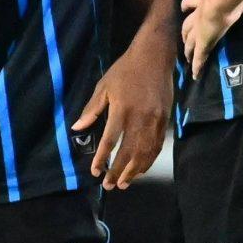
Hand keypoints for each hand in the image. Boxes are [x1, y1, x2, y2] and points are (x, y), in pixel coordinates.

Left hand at [73, 37, 171, 187]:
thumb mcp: (104, 86)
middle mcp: (140, 118)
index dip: (102, 159)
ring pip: (145, 153)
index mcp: (122, 110)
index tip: (95, 172)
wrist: (154, 56)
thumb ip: (91, 110)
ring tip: (124, 183)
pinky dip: (148, 160)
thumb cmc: (125, 70)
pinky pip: (157, 146)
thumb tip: (77, 129)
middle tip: (109, 185)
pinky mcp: (165, 120)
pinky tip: (140, 169)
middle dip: (118, 172)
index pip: (110, 141)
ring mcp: (155, 121)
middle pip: (129, 153)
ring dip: (134, 171)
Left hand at [180, 0, 231, 77]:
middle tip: (184, 39)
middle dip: (186, 31)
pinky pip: (199, 56)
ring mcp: (199, 29)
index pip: (191, 3)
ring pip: (190, 40)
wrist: (221, 0)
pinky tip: (195, 74)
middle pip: (187, 25)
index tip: (185, 8)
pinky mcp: (203, 43)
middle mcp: (198, 14)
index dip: (187, 6)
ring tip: (187, 55)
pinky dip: (197, 66)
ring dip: (188, 48)